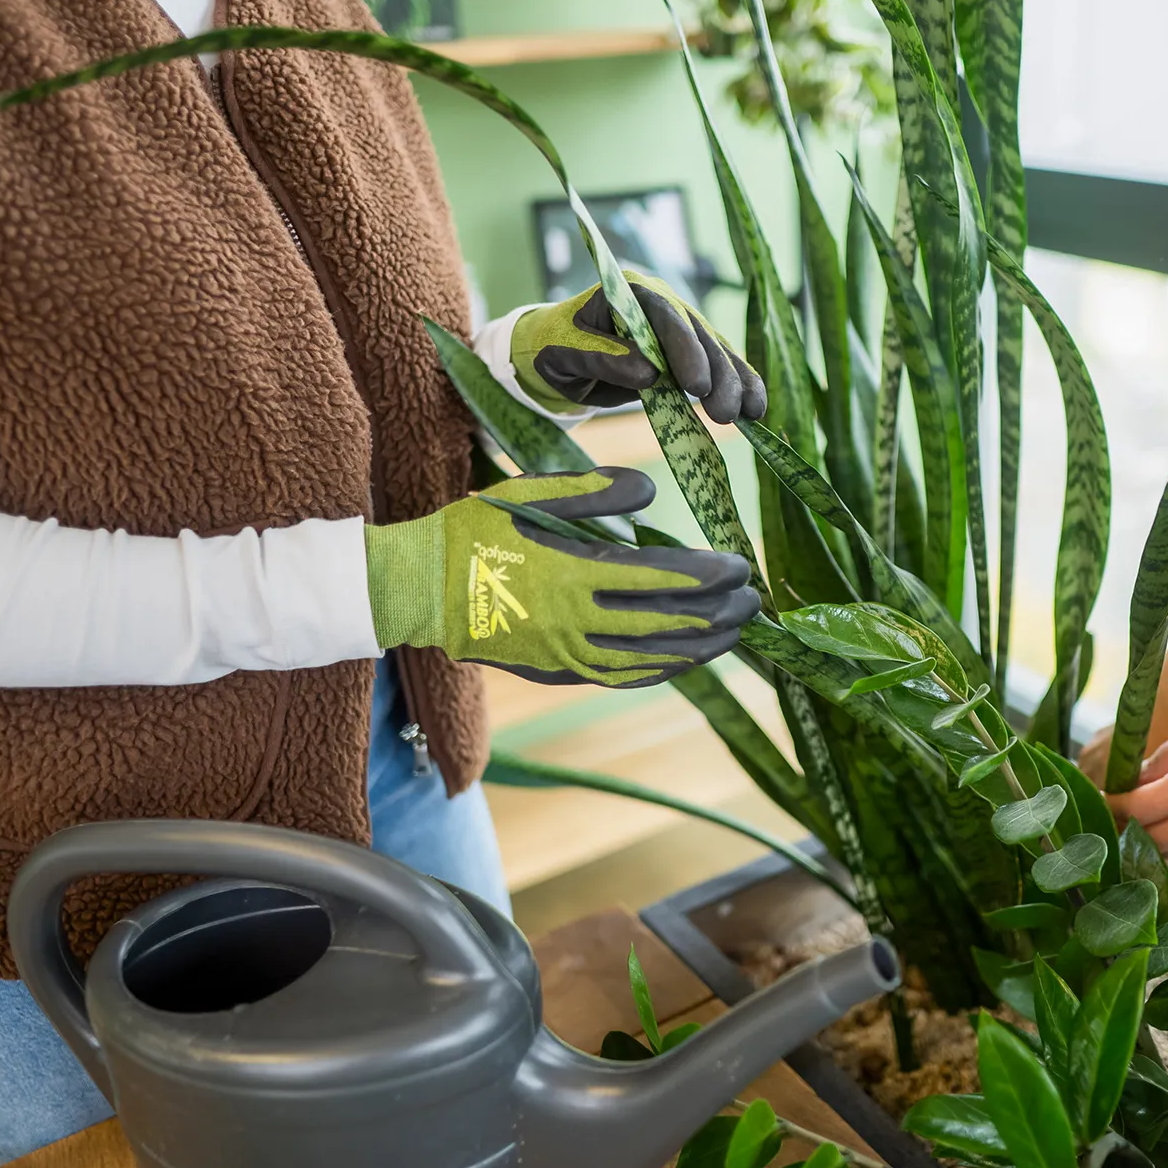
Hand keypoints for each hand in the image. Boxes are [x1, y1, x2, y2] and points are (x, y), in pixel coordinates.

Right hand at [364, 467, 759, 686]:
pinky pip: (620, 677)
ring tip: (733, 635)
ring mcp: (566, 654)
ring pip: (650, 659)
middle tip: (753, 602)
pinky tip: (682, 662)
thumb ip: (592, 490)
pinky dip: (659, 670)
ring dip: (697, 649)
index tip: (739, 567)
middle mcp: (575, 622)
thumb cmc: (469, 534)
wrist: (415, 592)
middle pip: (666, 624)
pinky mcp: (555, 672)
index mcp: (572, 573)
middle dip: (716, 614)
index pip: (661, 578)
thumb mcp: (527, 495)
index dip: (708, 576)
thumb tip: (652, 491)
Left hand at [511, 273, 766, 423]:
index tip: (695, 385)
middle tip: (723, 411)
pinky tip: (756, 410)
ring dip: (735, 382)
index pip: (663, 314)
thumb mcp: (565, 352)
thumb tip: (649, 374)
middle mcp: (660, 304)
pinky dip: (739, 386)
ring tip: (747, 415)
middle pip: (697, 334)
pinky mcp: (687, 355)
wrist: (559, 359)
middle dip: (716, 373)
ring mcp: (678, 329)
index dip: (684, 348)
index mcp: (628, 292)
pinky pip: (718, 368)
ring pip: (716, 351)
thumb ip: (603, 358)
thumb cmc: (554, 348)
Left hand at [1106, 708, 1167, 856]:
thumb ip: (1165, 757)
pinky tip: (1166, 822)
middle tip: (1107, 812)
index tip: (1100, 797)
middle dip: (1122, 827)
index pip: (1139, 808)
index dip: (1112, 805)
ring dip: (1146, 839)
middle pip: (1149, 838)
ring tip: (1131, 818)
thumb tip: (1132, 780)